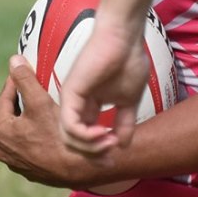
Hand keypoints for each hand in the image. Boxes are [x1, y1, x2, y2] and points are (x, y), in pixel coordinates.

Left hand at [0, 57, 101, 189]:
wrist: (80, 169)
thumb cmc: (58, 134)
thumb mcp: (40, 102)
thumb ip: (24, 79)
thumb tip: (13, 61)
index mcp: (1, 132)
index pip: (3, 99)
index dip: (14, 83)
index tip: (23, 72)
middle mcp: (2, 150)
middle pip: (8, 117)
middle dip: (17, 102)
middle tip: (30, 88)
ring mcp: (15, 163)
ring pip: (17, 133)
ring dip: (24, 120)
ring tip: (38, 108)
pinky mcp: (29, 171)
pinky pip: (27, 147)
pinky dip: (32, 136)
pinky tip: (46, 129)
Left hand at [56, 25, 148, 157]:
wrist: (125, 38)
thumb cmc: (128, 61)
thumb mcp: (129, 101)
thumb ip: (124, 122)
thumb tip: (123, 145)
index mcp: (88, 106)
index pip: (85, 139)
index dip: (98, 153)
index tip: (114, 158)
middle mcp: (76, 105)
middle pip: (73, 143)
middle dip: (92, 155)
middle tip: (110, 157)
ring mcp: (71, 99)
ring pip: (69, 138)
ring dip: (90, 147)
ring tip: (109, 143)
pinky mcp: (70, 93)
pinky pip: (70, 125)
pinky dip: (85, 136)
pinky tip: (102, 133)